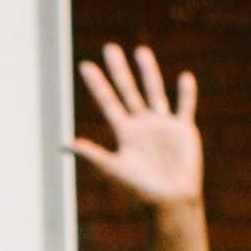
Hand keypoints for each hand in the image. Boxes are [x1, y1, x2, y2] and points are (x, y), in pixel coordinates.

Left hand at [74, 43, 203, 210]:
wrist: (169, 203)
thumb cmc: (139, 192)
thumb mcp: (114, 169)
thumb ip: (93, 155)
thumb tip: (65, 145)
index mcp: (124, 133)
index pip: (107, 102)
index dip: (96, 84)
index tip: (84, 65)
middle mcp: (141, 126)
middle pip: (127, 90)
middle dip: (119, 70)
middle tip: (110, 48)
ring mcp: (162, 127)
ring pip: (153, 92)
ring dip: (148, 72)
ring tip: (141, 51)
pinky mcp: (183, 131)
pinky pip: (185, 107)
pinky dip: (185, 93)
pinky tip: (184, 77)